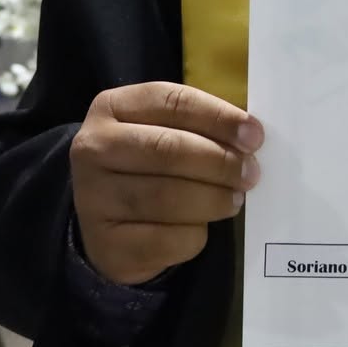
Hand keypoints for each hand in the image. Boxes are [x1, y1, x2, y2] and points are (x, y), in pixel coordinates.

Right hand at [69, 83, 262, 286]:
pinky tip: (201, 227)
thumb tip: (249, 138)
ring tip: (235, 199)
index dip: (217, 117)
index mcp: (110, 108)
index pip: (170, 102)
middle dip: (220, 162)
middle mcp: (92, 149)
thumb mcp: (161, 132)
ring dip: (213, 199)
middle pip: (167, 149)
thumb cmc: (145, 167)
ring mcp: (93, 198)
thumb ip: (198, 128)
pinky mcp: (107, 244)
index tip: (254, 136)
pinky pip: (165, 239)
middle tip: (251, 173)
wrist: (105, 224)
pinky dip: (195, 234)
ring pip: (167, 197)